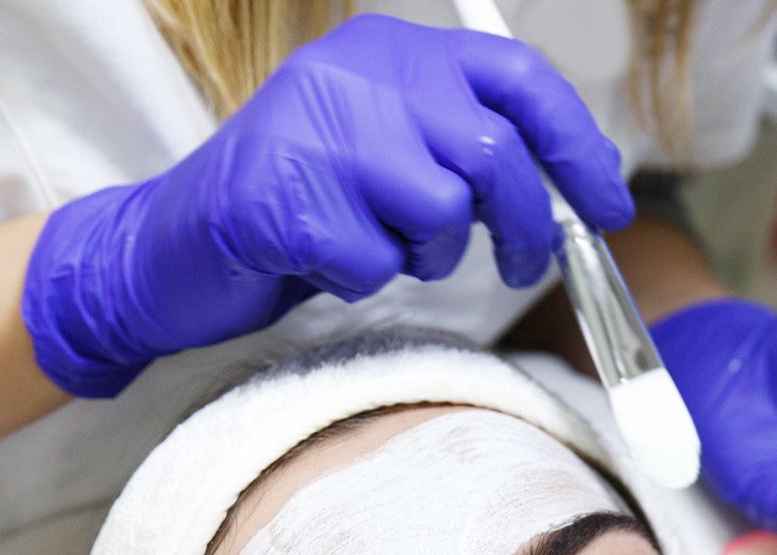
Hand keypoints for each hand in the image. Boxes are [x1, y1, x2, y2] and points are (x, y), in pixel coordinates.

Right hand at [23, 14, 633, 396]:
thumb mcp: (385, 153)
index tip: (610, 206)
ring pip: (441, 211)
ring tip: (379, 247)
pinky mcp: (283, 201)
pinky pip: (377, 263)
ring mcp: (312, 133)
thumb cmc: (297, 209)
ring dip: (429, 254)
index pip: (516, 78)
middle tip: (527, 265)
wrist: (166, 248)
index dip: (577, 145)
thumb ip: (465, 149)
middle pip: (494, 154)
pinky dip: (362, 281)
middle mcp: (353, 76)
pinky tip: (320, 262)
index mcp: (386, 52)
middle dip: (527, 226)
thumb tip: (575, 191)